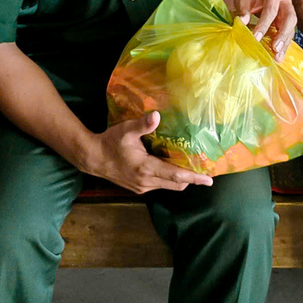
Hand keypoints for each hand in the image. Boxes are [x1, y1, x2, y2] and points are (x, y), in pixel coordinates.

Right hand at [87, 112, 214, 193]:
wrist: (93, 158)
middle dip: (192, 179)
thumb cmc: (110, 142)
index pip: (176, 176)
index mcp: (146, 168)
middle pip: (176, 184)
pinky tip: (172, 166)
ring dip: (180, 179)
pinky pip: (160, 185)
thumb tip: (157, 115)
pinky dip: (169, 178)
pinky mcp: (139, 187)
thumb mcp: (125, 130)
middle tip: (205, 169)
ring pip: (169, 186)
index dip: (194, 177)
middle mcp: (146, 181)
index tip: (209, 180)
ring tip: (192, 166)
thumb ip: (142, 125)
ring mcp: (142, 187)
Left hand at [232, 0, 296, 57]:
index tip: (256, 38)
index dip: (264, 25)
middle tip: (275, 49)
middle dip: (283, 35)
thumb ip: (243, 10)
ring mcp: (290, 10)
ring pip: (292, 27)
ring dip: (285, 43)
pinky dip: (284, 44)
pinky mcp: (289, 19)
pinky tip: (279, 55)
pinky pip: (289, 32)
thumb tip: (241, 24)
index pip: (271, 10)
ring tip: (278, 57)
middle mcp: (285, 1)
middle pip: (289, 19)